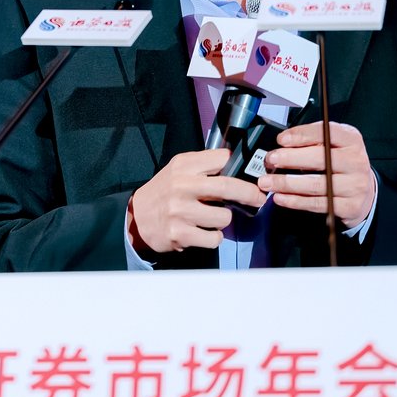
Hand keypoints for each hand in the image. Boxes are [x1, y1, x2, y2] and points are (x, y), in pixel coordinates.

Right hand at [129, 150, 266, 252]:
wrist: (137, 217)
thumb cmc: (165, 192)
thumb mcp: (179, 169)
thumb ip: (204, 166)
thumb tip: (239, 167)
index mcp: (184, 165)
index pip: (222, 159)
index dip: (241, 167)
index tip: (253, 175)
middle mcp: (181, 185)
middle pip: (228, 186)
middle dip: (250, 193)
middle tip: (258, 198)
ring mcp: (180, 211)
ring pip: (224, 217)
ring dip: (224, 220)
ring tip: (212, 218)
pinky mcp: (180, 233)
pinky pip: (214, 238)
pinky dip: (214, 237)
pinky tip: (203, 232)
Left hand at [258, 121, 375, 228]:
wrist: (363, 190)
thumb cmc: (341, 164)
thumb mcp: (333, 144)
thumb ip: (312, 140)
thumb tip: (283, 143)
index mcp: (351, 140)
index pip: (327, 132)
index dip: (302, 135)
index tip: (282, 139)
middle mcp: (356, 162)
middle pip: (321, 159)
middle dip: (290, 158)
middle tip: (270, 159)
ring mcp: (355, 186)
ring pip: (316, 184)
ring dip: (287, 183)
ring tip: (267, 182)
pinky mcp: (350, 206)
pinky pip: (318, 204)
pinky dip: (295, 201)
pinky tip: (280, 197)